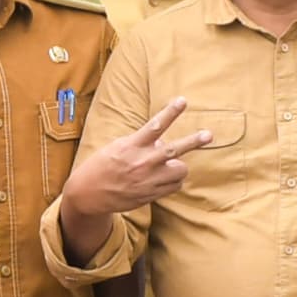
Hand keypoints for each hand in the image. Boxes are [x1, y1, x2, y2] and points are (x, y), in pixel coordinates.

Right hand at [63, 97, 214, 221]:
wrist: (88, 194)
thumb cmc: (102, 165)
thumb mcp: (118, 147)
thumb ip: (141, 143)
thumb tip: (162, 142)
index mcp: (131, 146)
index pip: (155, 126)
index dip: (171, 112)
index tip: (183, 101)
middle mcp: (142, 163)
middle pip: (174, 150)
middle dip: (194, 141)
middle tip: (209, 134)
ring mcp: (148, 180)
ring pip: (180, 171)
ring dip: (179, 166)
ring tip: (172, 166)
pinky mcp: (150, 195)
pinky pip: (174, 186)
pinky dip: (173, 181)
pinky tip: (164, 179)